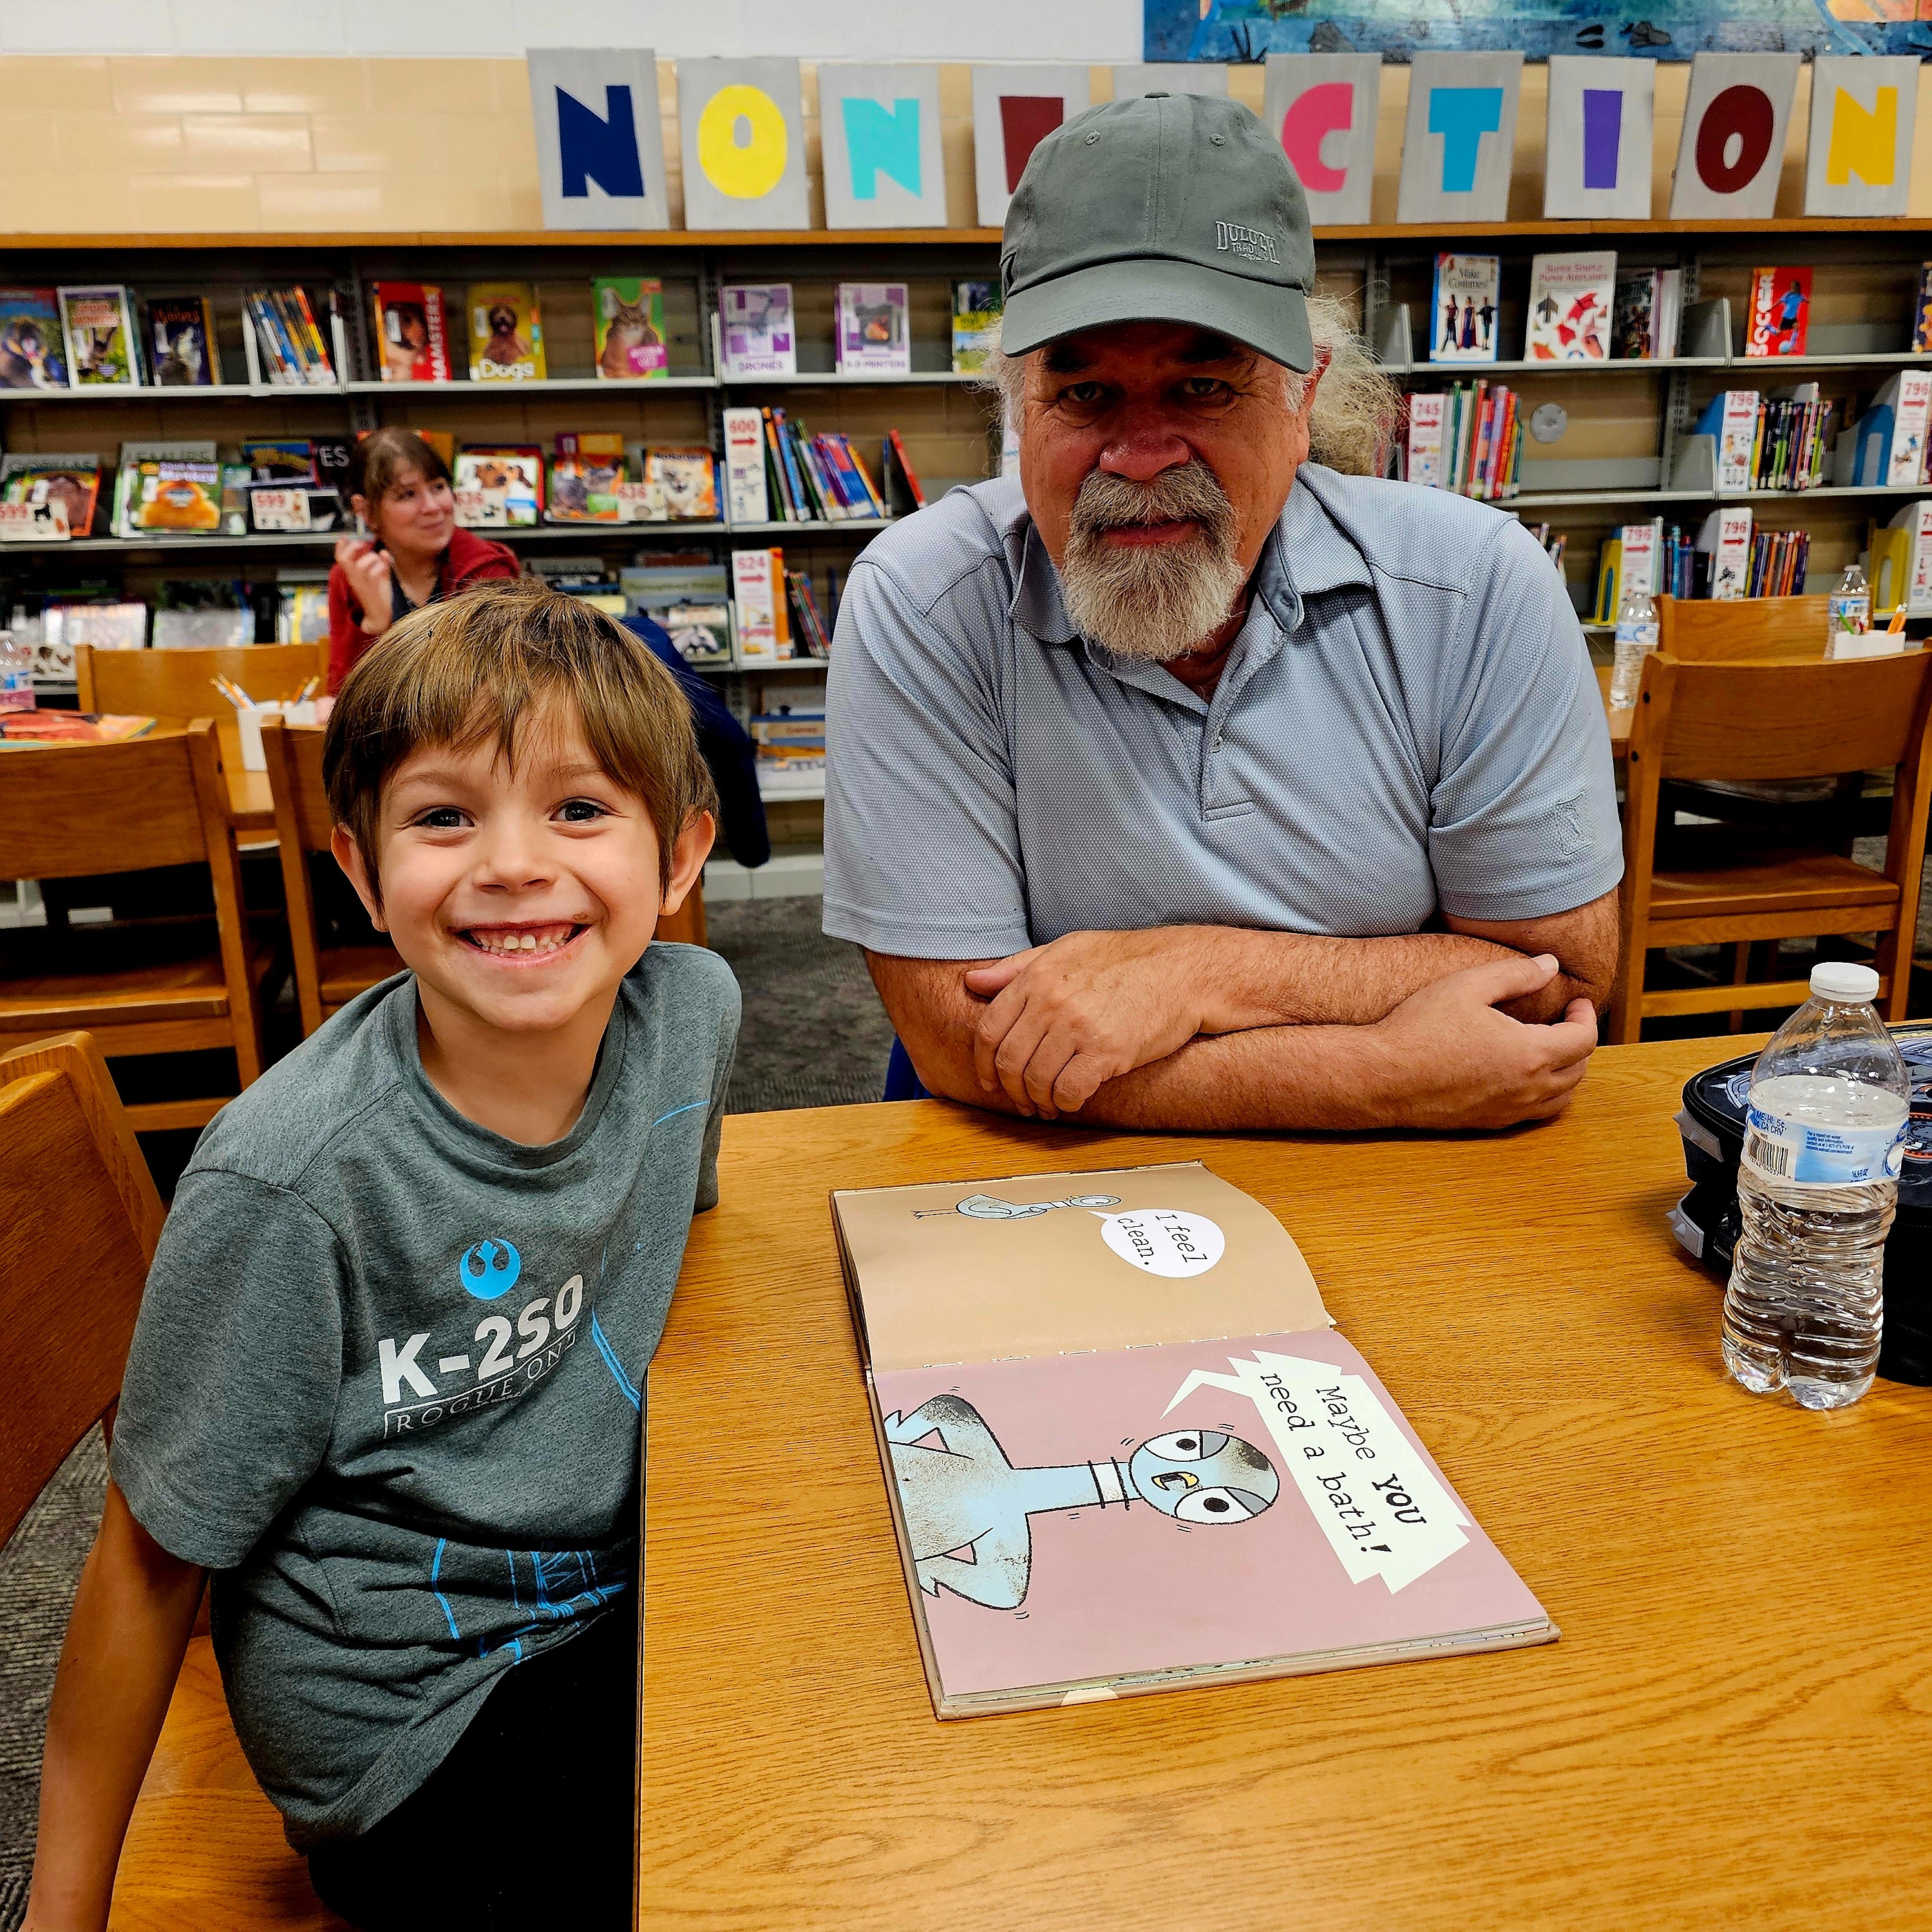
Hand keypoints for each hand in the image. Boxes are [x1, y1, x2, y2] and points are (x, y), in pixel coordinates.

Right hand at [333, 535, 392, 636]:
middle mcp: (354, 580)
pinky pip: (373, 575)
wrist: (379, 617)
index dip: (340, 547)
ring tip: (378, 559)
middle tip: (363, 544)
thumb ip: (382, 564)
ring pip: (360, 565)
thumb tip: (383, 551)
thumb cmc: (379, 597)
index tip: (344, 537)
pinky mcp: (371, 591)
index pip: (341, 559)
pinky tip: (385, 565)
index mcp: (353, 576)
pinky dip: (380, 567)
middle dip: (353, 548)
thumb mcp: (380, 577)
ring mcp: (362, 585)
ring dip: (370, 558)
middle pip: (345, 560)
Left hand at [962, 929, 1212, 1118]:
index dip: (983, 1063)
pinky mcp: (1107, 1052)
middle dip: (1011, 1089)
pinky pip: (1069, 1091)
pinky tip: (1071, 1102)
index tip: (990, 1081)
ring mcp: (1078, 1027)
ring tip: (1047, 1106)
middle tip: (1022, 1101)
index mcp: (1038, 977)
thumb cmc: (1125, 960)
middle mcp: (1052, 1002)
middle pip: (1010, 1061)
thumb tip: (971, 982)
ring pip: (1037, 1080)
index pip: (990, 1029)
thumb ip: (1016, 968)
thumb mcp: (1066, 949)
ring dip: (1038, 1101)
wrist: (1182, 971)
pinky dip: (1065, 1103)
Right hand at [1363, 952, 1598, 1129]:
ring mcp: (1509, 1110)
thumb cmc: (1421, 1028)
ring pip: (1562, 1097)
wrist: (1381, 1076)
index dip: (1586, 1016)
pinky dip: (1545, 1095)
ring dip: (1567, 1072)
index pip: (1584, 1039)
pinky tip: (1525, 1076)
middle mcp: (1527, 1089)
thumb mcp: (1469, 986)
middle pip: (1579, 1070)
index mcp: (1530, 1053)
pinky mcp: (1489, 1122)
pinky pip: (1535, 1114)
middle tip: (1565, 1020)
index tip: (1577, 1002)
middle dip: (1580, 1042)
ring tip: (1552, 1049)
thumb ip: (1517, 974)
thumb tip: (1551, 965)